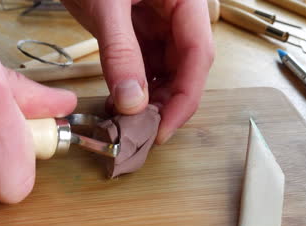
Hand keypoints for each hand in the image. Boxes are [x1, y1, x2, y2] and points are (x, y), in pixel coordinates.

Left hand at [62, 0, 213, 143]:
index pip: (199, 55)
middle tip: (143, 132)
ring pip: (166, 70)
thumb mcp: (106, 5)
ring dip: (151, 99)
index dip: (185, 97)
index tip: (163, 129)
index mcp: (186, 0)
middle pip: (186, 67)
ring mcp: (160, 24)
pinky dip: (135, 86)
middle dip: (167, 102)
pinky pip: (145, 65)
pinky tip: (121, 103)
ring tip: (129, 123)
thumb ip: (121, 52)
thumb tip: (132, 105)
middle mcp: (178, 15)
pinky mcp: (140, 31)